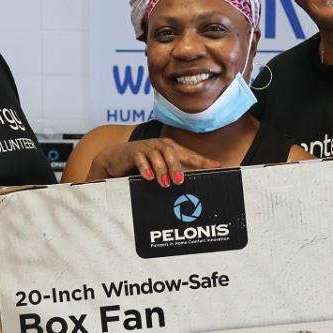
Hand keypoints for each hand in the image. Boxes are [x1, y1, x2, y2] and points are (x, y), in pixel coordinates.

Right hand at [87, 138, 219, 185]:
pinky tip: (148, 178)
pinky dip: (145, 168)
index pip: (189, 155)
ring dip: (162, 170)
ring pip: (157, 155)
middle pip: (172, 153)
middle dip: (176, 167)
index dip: (202, 160)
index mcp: (171, 148)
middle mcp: (160, 145)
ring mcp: (146, 146)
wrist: (117, 158)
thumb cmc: (143, 165)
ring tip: (164, 183)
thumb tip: (188, 188)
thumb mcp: (159, 169)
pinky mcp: (133, 151)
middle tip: (179, 182)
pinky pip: (140, 158)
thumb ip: (172, 175)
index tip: (216, 166)